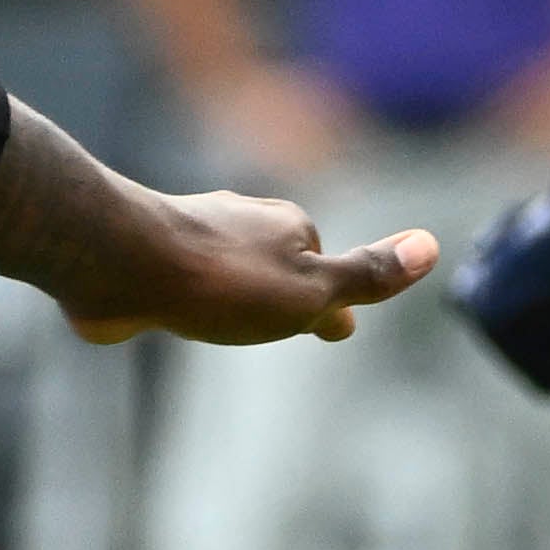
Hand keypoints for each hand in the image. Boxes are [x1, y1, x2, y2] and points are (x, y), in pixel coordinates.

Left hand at [57, 185, 439, 348]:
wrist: (119, 263)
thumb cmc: (220, 282)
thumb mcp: (310, 289)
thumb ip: (366, 276)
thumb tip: (430, 246)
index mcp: (287, 225)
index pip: (321, 261)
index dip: (330, 297)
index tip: (336, 327)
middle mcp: (241, 222)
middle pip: (274, 260)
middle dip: (283, 289)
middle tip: (290, 323)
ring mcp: (190, 238)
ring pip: (224, 268)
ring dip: (231, 293)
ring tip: (227, 324)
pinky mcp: (146, 259)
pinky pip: (176, 280)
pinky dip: (185, 295)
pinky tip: (171, 310)